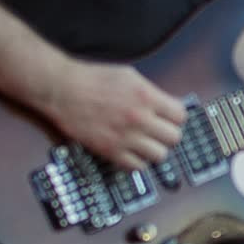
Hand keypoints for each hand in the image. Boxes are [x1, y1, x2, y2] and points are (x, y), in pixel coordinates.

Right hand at [43, 59, 188, 170]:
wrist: (62, 90)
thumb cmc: (93, 79)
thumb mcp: (129, 76)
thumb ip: (151, 92)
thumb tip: (166, 106)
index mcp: (146, 96)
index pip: (180, 116)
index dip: (175, 117)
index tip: (168, 118)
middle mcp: (139, 118)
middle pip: (174, 138)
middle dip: (167, 134)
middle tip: (157, 132)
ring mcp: (125, 136)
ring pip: (159, 155)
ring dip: (154, 150)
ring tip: (145, 144)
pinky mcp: (110, 150)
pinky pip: (136, 167)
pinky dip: (137, 162)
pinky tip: (131, 152)